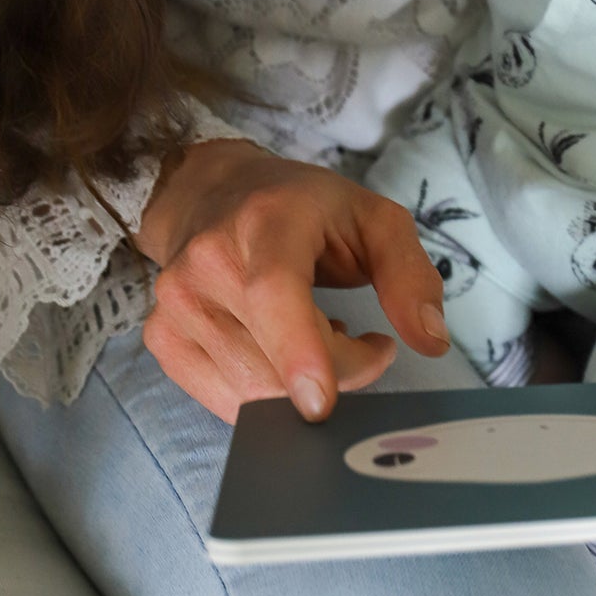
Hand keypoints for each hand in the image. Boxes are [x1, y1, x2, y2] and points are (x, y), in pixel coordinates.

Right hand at [133, 140, 447, 423]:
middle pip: (272, 362)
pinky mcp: (162, 340)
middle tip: (364, 343)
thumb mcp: (372, 218)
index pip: (272, 292)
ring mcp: (175, 306)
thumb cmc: (301, 208)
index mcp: (263, 222)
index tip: (321, 402)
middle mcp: (206, 263)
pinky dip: (265, 393)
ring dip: (302, 386)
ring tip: (322, 336)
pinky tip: (281, 352)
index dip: (298, 350)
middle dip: (339, 373)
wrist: (210, 193)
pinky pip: (223, 399)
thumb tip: (432, 341)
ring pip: (249, 390)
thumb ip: (409, 274)